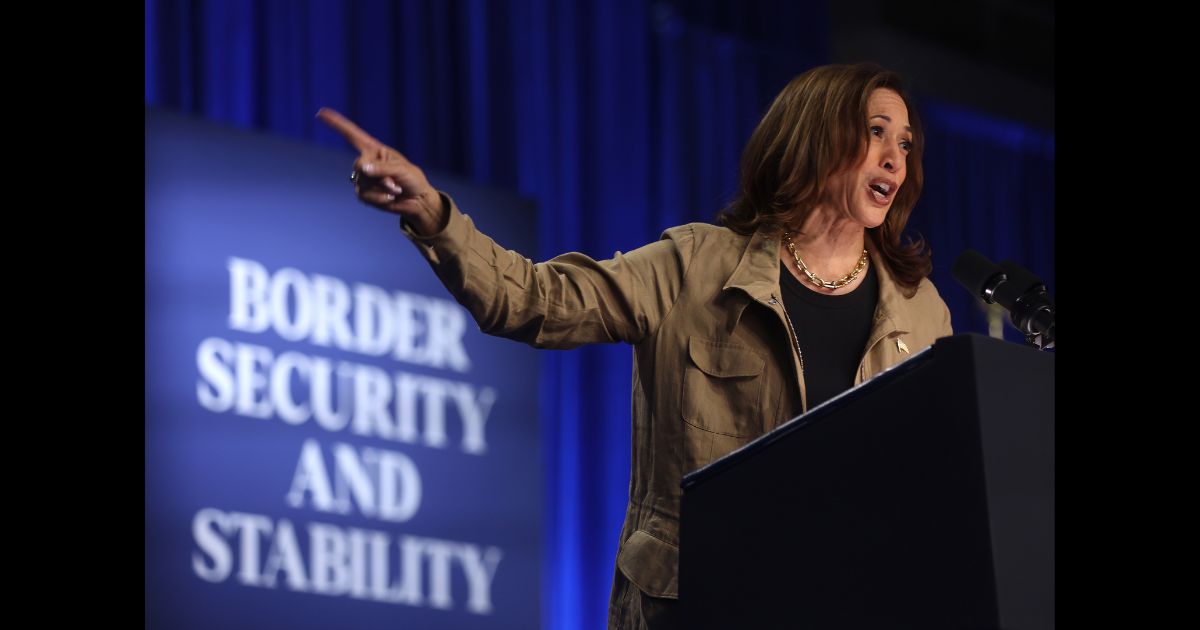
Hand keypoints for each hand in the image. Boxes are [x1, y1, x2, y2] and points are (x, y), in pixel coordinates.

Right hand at [315, 107, 445, 234]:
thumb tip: (361, 169)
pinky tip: (389, 198)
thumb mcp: (401, 169)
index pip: (352, 134)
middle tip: (395, 183)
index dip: (337, 124)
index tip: (320, 113)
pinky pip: (363, 195)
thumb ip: (382, 169)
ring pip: (362, 182)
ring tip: (396, 190)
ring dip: (381, 188)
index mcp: (375, 149)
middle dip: (378, 176)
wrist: (417, 201)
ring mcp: (364, 178)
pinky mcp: (364, 193)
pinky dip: (378, 198)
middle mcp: (367, 161)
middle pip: (359, 165)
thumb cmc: (413, 180)